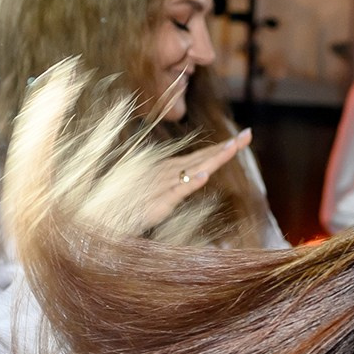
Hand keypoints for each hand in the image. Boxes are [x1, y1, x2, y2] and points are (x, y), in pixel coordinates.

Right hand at [139, 129, 253, 233]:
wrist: (105, 217)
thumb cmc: (128, 203)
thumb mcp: (156, 190)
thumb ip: (175, 182)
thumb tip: (195, 173)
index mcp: (169, 168)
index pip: (201, 156)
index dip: (222, 147)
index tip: (244, 136)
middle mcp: (168, 172)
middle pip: (203, 158)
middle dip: (226, 148)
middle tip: (248, 135)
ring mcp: (163, 185)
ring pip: (194, 170)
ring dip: (214, 160)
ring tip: (233, 148)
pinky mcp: (158, 203)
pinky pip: (177, 192)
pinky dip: (190, 183)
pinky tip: (204, 175)